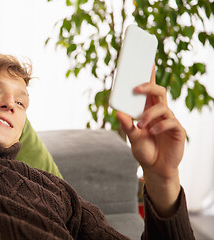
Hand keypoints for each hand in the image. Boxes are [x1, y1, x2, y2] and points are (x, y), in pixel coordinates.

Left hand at [116, 66, 185, 216]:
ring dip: (149, 114)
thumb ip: (126, 125)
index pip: (149, 89)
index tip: (146, 61)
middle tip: (136, 88)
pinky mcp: (178, 131)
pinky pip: (171, 122)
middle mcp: (160, 112)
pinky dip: (159, 125)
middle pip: (159, 91)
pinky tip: (151, 131)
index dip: (149, 75)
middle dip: (148, 86)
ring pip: (162, 107)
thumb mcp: (131, 137)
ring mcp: (169, 120)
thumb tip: (118, 112)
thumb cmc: (144, 150)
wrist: (156, 168)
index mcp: (148, 110)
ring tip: (140, 125)